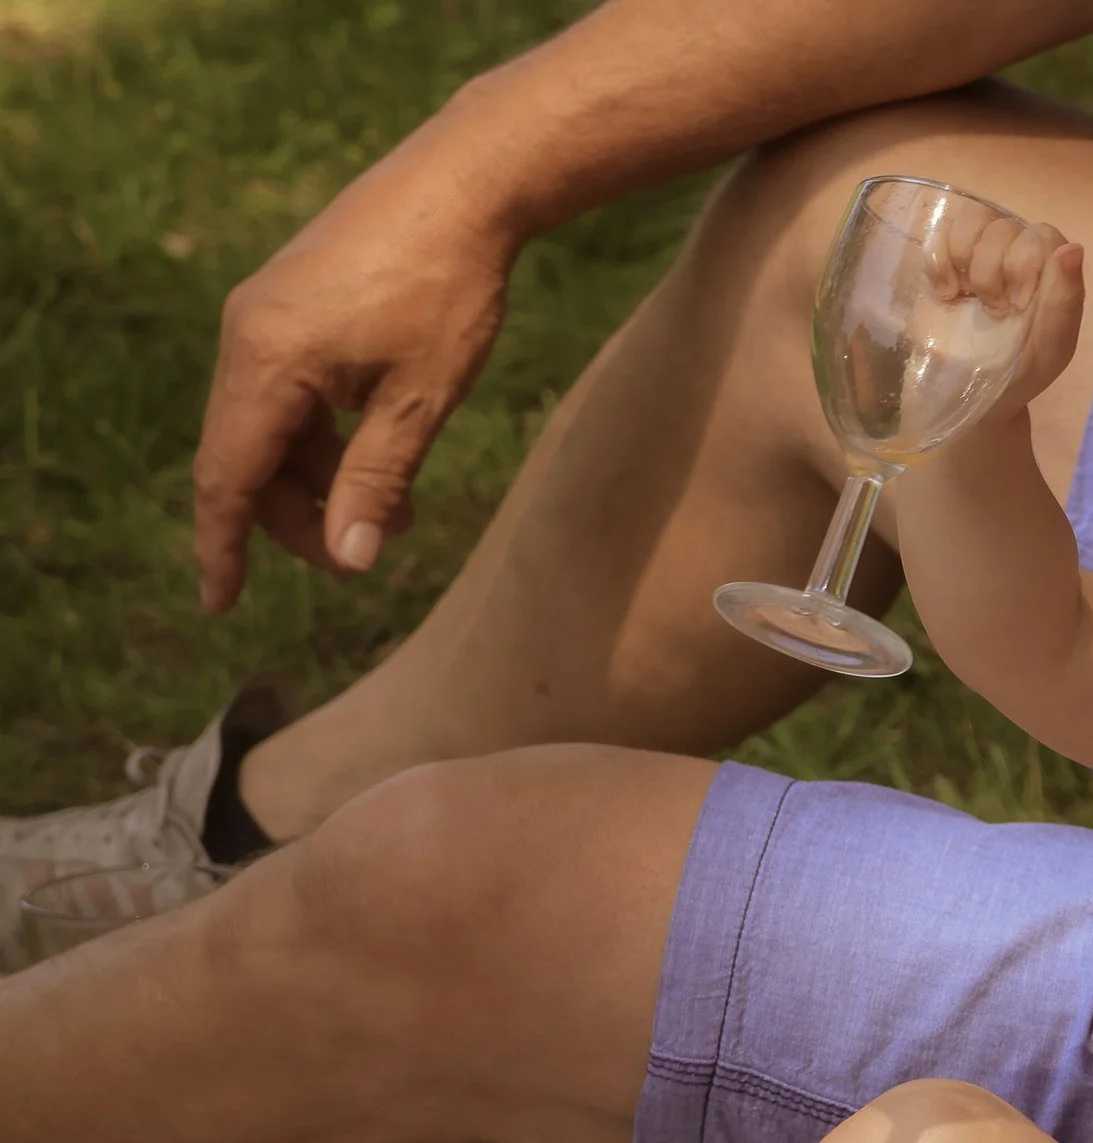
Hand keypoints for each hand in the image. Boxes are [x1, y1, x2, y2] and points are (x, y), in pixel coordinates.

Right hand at [191, 147, 515, 610]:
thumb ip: (377, 481)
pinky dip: (325, 433)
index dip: (224, 546)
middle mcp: (246, 334)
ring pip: (270, 425)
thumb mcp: (421, 401)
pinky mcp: (289, 302)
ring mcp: (263, 313)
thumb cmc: (449, 290)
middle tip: (364, 555)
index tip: (221, 603)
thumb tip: (349, 560)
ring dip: (321, 477)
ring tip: (398, 516)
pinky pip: (286, 389)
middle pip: (246, 457)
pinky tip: (383, 454)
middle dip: (297, 517)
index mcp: (266, 360)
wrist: (464, 182)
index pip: (226, 477)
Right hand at [925, 211, 1083, 423]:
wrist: (972, 397)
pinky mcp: (947, 260)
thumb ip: (1065, 300)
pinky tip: (945, 294)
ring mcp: (982, 253)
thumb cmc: (1021, 372)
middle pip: (1004, 226)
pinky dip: (938, 261)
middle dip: (992, 271)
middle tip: (992, 311)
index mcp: (1052, 270)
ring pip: (974, 219)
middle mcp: (1019, 253)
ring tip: (966, 297)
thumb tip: (1073, 249)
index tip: (1016, 306)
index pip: (1041, 235)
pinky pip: (941, 232)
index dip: (1023, 264)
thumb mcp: (1051, 346)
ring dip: (966, 260)